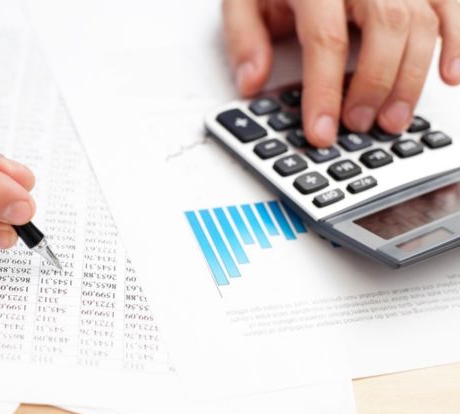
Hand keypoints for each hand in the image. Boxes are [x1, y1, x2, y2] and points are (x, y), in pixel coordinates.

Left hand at [222, 0, 459, 146]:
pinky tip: (449, 77)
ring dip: (411, 78)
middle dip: (374, 84)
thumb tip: (251, 82)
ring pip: (421, 21)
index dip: (324, 90)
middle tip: (358, 125)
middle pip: (386, 26)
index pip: (325, 37)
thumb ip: (244, 38)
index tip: (321, 131)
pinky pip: (450, 5)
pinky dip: (457, 41)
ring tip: (391, 120)